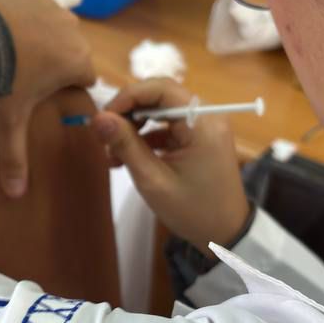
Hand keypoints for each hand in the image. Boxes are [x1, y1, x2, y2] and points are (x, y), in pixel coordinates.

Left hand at [0, 0, 95, 196]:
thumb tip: (15, 194)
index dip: (65, 86)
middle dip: (52, 58)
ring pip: (51, 22)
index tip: (43, 91)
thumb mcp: (8, 121)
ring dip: (37, 32)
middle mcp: (73, 30)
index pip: (84, 78)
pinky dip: (18, 10)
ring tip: (7, 45)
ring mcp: (51, 4)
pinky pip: (29, 1)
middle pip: (69, 48)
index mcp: (77, 62)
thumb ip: (14, 157)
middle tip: (21, 70)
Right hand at [94, 78, 250, 251]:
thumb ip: (125, 145)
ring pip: (161, 111)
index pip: (161, 88)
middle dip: (129, 113)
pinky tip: (128, 158)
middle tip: (104, 137)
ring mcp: (205, 126)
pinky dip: (147, 138)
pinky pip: (168, 126)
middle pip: (160, 96)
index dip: (128, 96)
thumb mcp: (153, 180)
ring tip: (113, 154)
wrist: (226, 234)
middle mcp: (208, 116)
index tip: (103, 117)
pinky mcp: (200, 138)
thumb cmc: (192, 211)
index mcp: (203, 123)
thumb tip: (97, 117)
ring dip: (134, 127)